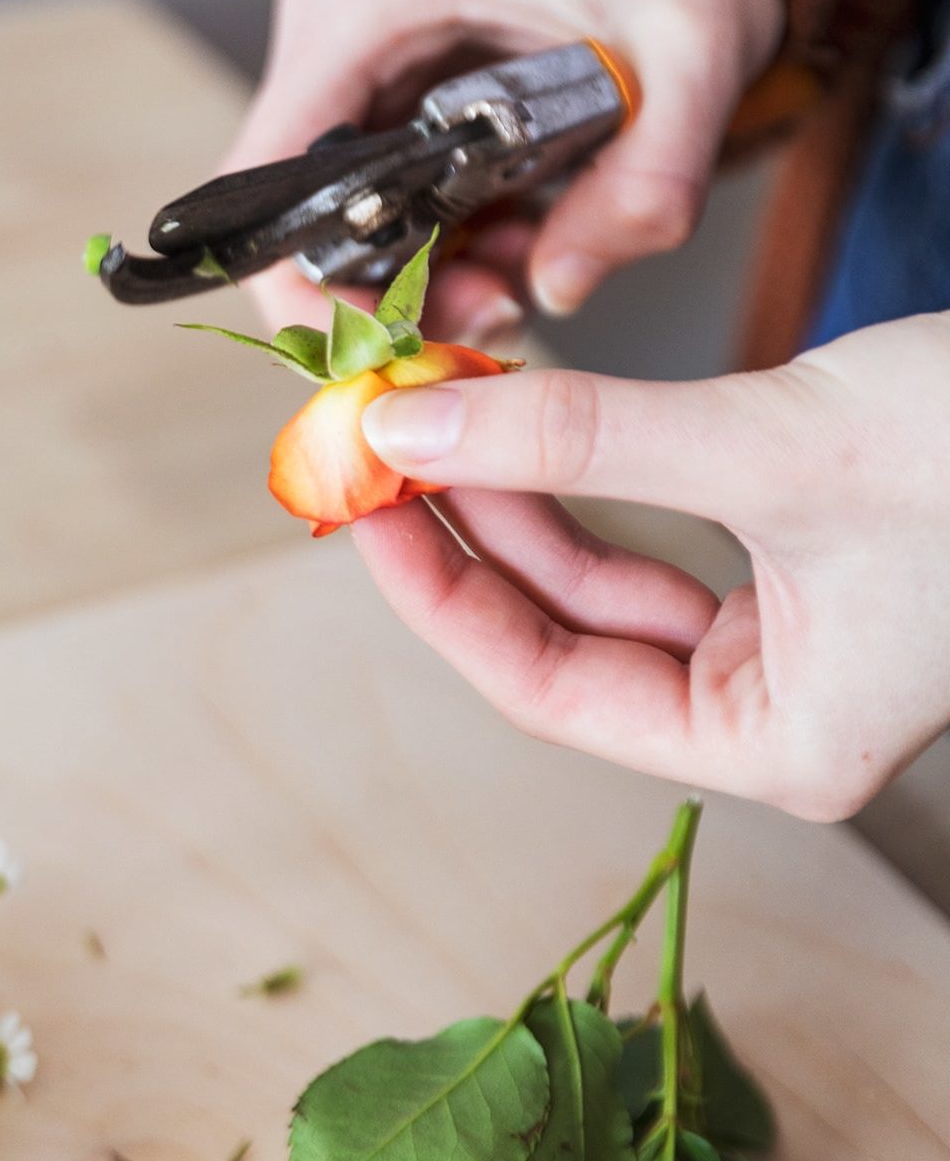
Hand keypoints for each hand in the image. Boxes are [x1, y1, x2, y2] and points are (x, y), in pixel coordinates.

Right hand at [223, 0, 784, 337]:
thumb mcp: (695, 53)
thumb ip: (647, 179)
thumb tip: (557, 286)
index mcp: (369, 2)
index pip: (269, 184)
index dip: (312, 290)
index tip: (399, 340)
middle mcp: (332, 33)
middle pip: (300, 223)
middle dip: (388, 296)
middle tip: (495, 309)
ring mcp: (349, 68)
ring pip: (338, 228)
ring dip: (421, 281)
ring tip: (523, 268)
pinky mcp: (380, 101)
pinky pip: (377, 210)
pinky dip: (439, 252)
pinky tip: (514, 237)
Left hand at [348, 317, 949, 820]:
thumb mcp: (768, 446)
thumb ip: (578, 441)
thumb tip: (415, 425)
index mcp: (775, 743)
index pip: (545, 686)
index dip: (436, 593)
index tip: (361, 506)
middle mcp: (771, 708)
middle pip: (560, 633)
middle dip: (464, 535)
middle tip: (375, 449)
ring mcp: (786, 641)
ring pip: (600, 580)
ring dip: (514, 496)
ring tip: (428, 417)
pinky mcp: (798, 568)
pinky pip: (653, 537)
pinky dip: (583, 478)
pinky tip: (513, 423)